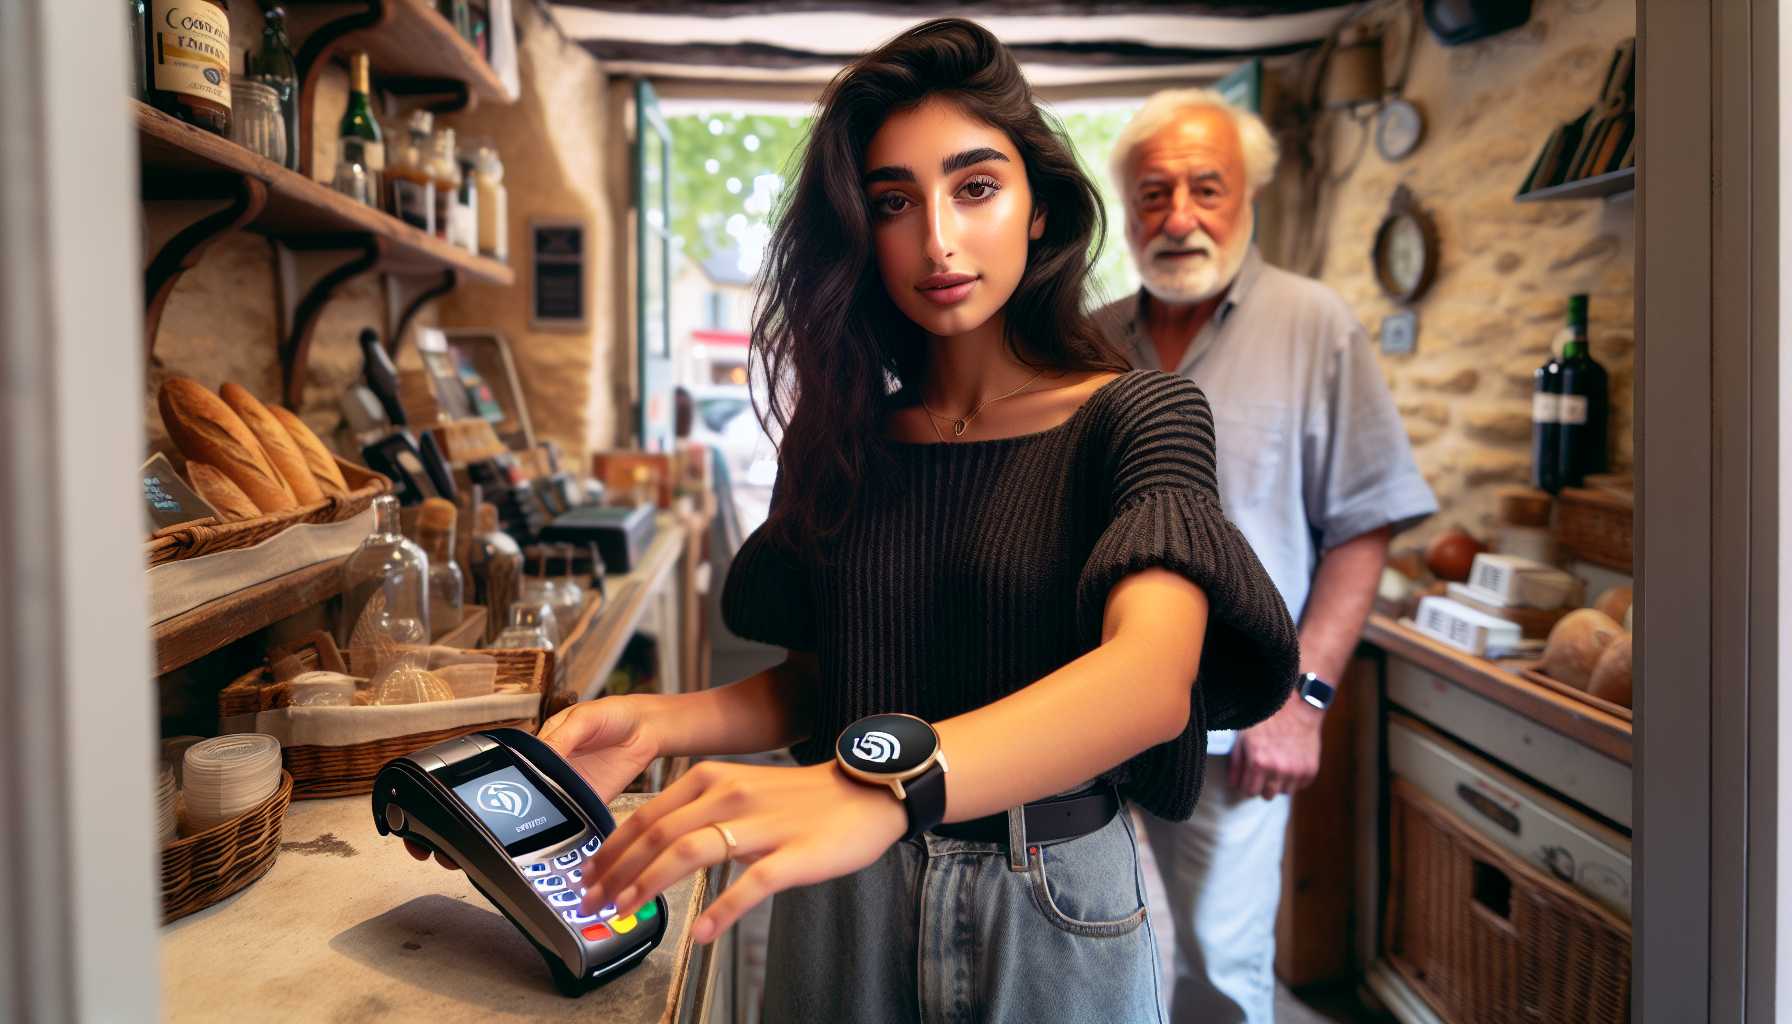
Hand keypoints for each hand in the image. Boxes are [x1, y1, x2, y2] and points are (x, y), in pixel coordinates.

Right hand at [401, 695, 663, 869]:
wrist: (648, 731)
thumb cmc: (612, 715)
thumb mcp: (583, 718)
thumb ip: (561, 737)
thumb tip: (541, 754)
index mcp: (528, 753)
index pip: (482, 776)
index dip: (453, 796)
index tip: (429, 814)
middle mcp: (536, 780)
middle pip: (490, 809)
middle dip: (459, 830)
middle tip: (438, 851)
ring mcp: (555, 799)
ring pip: (516, 829)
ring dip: (493, 846)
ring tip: (466, 864)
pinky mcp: (578, 813)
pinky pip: (555, 836)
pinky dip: (539, 852)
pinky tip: (525, 865)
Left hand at [579, 760, 905, 943]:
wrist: (866, 793)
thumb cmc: (802, 801)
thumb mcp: (741, 790)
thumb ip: (698, 814)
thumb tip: (651, 850)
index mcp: (712, 779)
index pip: (645, 815)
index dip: (610, 849)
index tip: (589, 876)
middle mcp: (730, 795)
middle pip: (657, 835)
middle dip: (616, 873)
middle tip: (594, 902)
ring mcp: (761, 824)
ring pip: (689, 852)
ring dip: (649, 885)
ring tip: (629, 912)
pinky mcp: (793, 854)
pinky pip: (750, 883)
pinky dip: (721, 910)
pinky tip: (703, 933)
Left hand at [1228, 696, 1322, 799]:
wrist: (1296, 707)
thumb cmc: (1266, 719)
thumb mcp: (1243, 738)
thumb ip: (1236, 764)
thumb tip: (1234, 784)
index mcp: (1259, 762)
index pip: (1249, 792)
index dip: (1247, 784)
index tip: (1249, 776)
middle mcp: (1278, 770)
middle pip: (1267, 795)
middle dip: (1262, 785)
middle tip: (1263, 770)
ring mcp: (1296, 771)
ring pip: (1284, 792)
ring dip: (1280, 782)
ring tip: (1278, 764)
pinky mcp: (1310, 769)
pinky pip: (1300, 785)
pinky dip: (1295, 778)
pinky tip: (1291, 762)